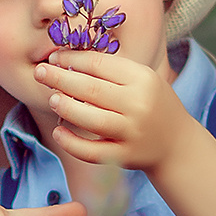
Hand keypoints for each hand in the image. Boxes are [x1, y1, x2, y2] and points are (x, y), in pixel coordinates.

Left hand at [40, 49, 187, 172]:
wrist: (176, 144)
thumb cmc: (151, 104)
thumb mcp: (142, 80)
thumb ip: (111, 71)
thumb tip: (67, 61)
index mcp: (143, 79)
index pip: (100, 64)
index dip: (73, 59)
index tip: (55, 58)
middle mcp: (138, 104)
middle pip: (91, 89)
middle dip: (60, 79)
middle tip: (39, 72)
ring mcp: (131, 132)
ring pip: (90, 119)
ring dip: (65, 108)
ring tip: (51, 99)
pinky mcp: (124, 157)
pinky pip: (92, 151)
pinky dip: (71, 143)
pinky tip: (59, 132)